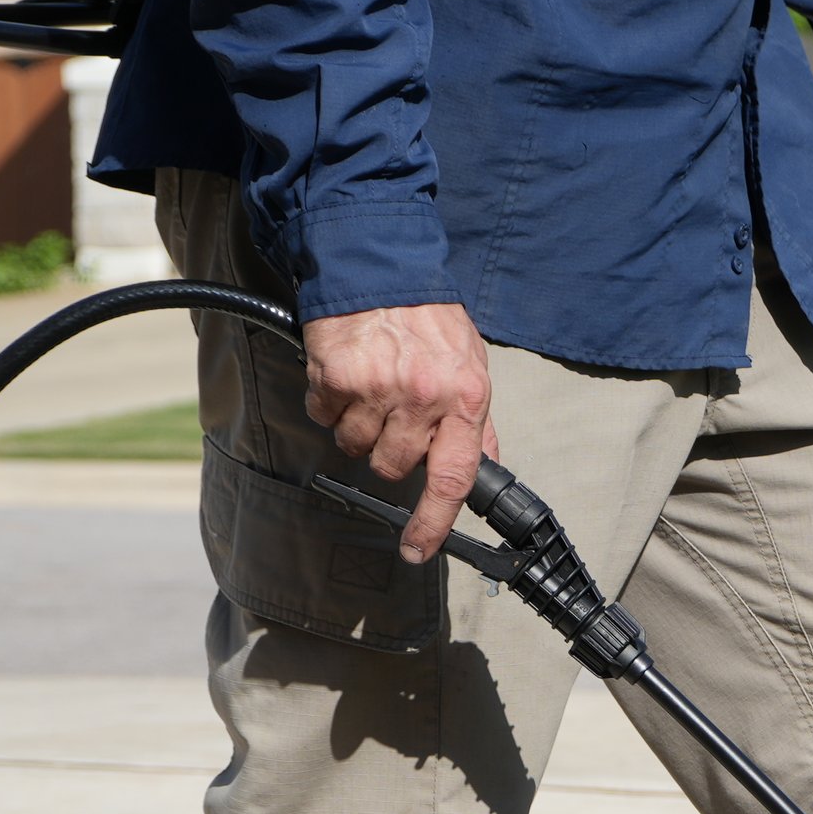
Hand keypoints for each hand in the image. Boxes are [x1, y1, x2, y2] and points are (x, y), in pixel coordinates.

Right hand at [301, 302, 496, 558]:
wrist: (378, 264)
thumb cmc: (428, 318)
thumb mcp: (471, 365)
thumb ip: (477, 422)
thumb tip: (488, 466)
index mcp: (465, 399)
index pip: (454, 478)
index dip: (433, 522)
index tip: (419, 549)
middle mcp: (423, 397)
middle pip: (394, 468)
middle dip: (388, 451)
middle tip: (392, 413)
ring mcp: (377, 388)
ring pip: (355, 446)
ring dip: (357, 425)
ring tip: (371, 386)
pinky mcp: (336, 376)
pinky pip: (324, 416)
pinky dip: (329, 402)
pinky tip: (346, 374)